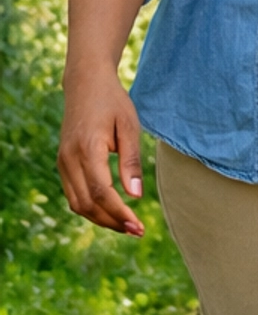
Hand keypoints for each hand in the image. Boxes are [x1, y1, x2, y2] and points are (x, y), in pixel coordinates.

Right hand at [58, 72, 144, 236]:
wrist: (85, 83)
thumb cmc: (113, 102)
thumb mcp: (129, 126)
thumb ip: (131, 162)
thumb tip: (136, 197)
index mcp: (87, 149)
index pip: (101, 192)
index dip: (119, 213)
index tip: (139, 225)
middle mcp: (69, 159)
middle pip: (87, 204)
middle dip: (112, 221)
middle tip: (138, 231)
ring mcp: (63, 162)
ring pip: (77, 204)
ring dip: (101, 218)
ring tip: (127, 226)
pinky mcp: (63, 163)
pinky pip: (74, 194)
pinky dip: (91, 208)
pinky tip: (111, 211)